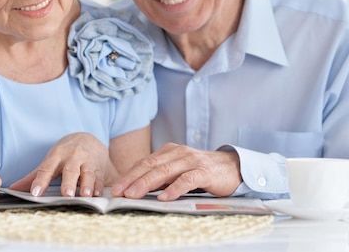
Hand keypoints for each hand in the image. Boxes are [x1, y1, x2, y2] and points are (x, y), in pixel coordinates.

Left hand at [10, 132, 112, 197]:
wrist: (88, 139)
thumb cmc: (65, 154)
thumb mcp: (50, 161)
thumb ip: (34, 176)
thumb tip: (13, 189)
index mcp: (57, 156)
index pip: (47, 169)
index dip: (41, 181)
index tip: (35, 193)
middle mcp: (73, 157)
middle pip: (70, 170)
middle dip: (68, 182)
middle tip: (66, 194)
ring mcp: (87, 162)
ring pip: (88, 173)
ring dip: (87, 184)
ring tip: (86, 195)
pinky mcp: (100, 168)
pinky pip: (100, 177)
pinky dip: (99, 186)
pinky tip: (98, 194)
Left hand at [110, 143, 241, 200]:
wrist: (232, 167)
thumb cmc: (201, 171)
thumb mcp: (178, 170)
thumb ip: (161, 176)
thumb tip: (136, 187)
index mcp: (169, 151)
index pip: (144, 162)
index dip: (129, 175)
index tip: (115, 188)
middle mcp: (178, 153)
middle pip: (150, 166)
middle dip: (132, 179)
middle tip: (118, 192)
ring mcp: (191, 161)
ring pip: (164, 171)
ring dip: (146, 183)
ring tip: (133, 194)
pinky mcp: (204, 172)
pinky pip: (186, 180)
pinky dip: (174, 189)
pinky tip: (164, 198)